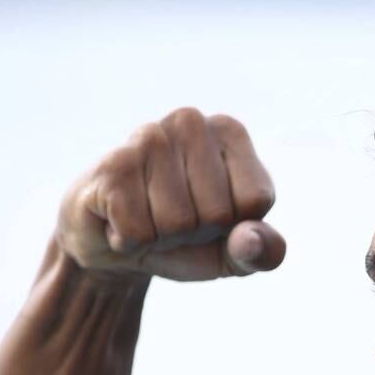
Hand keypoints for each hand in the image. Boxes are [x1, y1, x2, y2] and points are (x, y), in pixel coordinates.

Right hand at [55, 107, 285, 280]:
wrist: (115, 242)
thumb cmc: (186, 240)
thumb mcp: (236, 252)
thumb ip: (264, 251)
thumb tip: (250, 241)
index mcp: (230, 132)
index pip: (255, 201)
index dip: (234, 226)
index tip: (212, 218)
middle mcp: (190, 122)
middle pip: (217, 214)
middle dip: (196, 234)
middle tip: (173, 220)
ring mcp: (147, 137)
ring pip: (176, 224)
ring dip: (161, 238)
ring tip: (147, 216)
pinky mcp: (110, 165)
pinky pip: (137, 232)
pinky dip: (129, 241)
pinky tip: (119, 218)